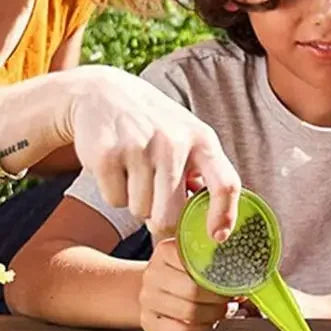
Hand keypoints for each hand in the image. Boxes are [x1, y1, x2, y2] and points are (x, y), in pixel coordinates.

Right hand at [65, 66, 240, 240]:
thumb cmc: (156, 129)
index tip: (217, 237)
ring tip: (135, 172)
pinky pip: (115, 200)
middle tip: (156, 204)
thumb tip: (213, 227)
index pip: (225, 184)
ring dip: (137, 203)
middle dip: (162, 221)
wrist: (104, 94)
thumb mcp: (188, 139)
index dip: (224, 216)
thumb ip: (204, 176)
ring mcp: (140, 147)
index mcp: (203, 140)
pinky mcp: (107, 154)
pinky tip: (116, 167)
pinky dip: (114, 193)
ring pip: (140, 211)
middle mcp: (174, 142)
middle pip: (171, 214)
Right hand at [138, 238, 232, 330]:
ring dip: (215, 315)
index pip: (196, 263)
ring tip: (224, 310)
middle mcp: (152, 274)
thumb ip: (220, 263)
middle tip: (233, 299)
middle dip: (220, 299)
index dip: (221, 276)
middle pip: (193, 291)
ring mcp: (147, 299)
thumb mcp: (199, 258)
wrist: (157, 286)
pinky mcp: (148, 322)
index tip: (236, 281)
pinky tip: (209, 323)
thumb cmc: (188, 272)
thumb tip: (253, 280)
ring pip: (189, 314)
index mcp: (166, 251)